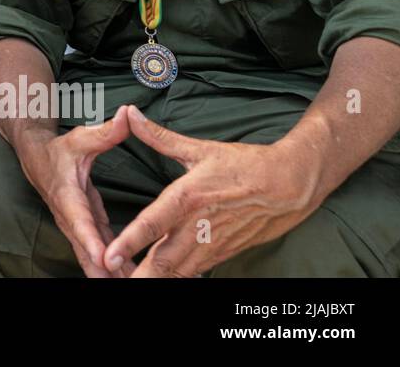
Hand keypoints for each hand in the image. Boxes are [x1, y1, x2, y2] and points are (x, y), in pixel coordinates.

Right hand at [15, 106, 136, 276]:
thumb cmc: (60, 149)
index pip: (79, 220)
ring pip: (91, 257)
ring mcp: (77, 226)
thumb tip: (128, 115)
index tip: (104, 257)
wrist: (37, 159)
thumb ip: (106, 131)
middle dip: (102, 269)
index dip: (91, 240)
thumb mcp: (81, 138)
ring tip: (134, 284)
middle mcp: (70, 216)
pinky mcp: (86, 229)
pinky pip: (98, 253)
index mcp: (68, 195)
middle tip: (123, 283)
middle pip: (85, 249)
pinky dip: (112, 268)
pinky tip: (131, 277)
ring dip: (109, 273)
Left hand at [102, 107, 321, 276]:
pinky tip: (158, 281)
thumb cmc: (244, 164)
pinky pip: (194, 272)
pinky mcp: (222, 253)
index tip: (108, 256)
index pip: (152, 223)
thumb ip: (158, 136)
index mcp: (188, 197)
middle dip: (138, 275)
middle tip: (112, 279)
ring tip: (129, 285)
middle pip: (163, 260)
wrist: (290, 185)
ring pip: (178, 272)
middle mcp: (198, 225)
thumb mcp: (199, 148)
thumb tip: (130, 115)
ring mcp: (211, 243)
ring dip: (155, 280)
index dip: (129, 242)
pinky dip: (176, 280)